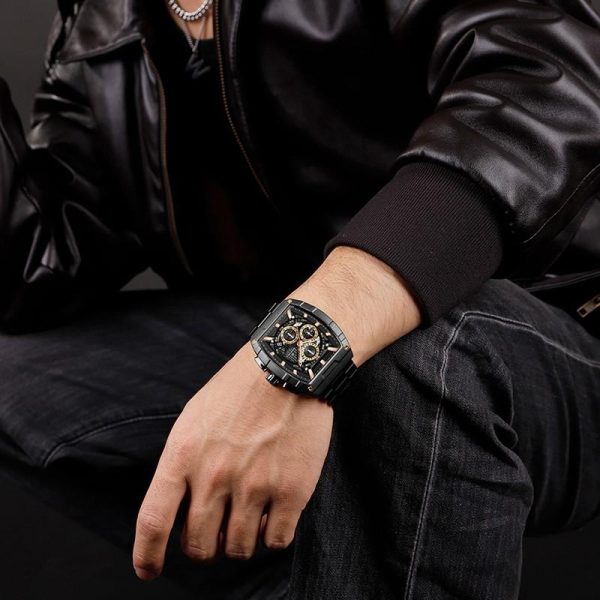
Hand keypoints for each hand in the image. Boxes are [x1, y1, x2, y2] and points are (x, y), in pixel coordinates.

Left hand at [132, 342, 332, 579]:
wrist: (289, 367)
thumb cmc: (239, 390)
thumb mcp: (194, 419)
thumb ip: (183, 464)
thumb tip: (180, 508)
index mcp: (184, 455)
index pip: (153, 521)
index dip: (147, 556)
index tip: (149, 570)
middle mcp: (215, 476)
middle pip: (197, 546)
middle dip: (203, 546)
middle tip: (215, 531)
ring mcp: (254, 486)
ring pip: (237, 548)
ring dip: (239, 541)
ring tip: (248, 516)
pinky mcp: (291, 491)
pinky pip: (276, 542)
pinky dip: (272, 536)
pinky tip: (274, 515)